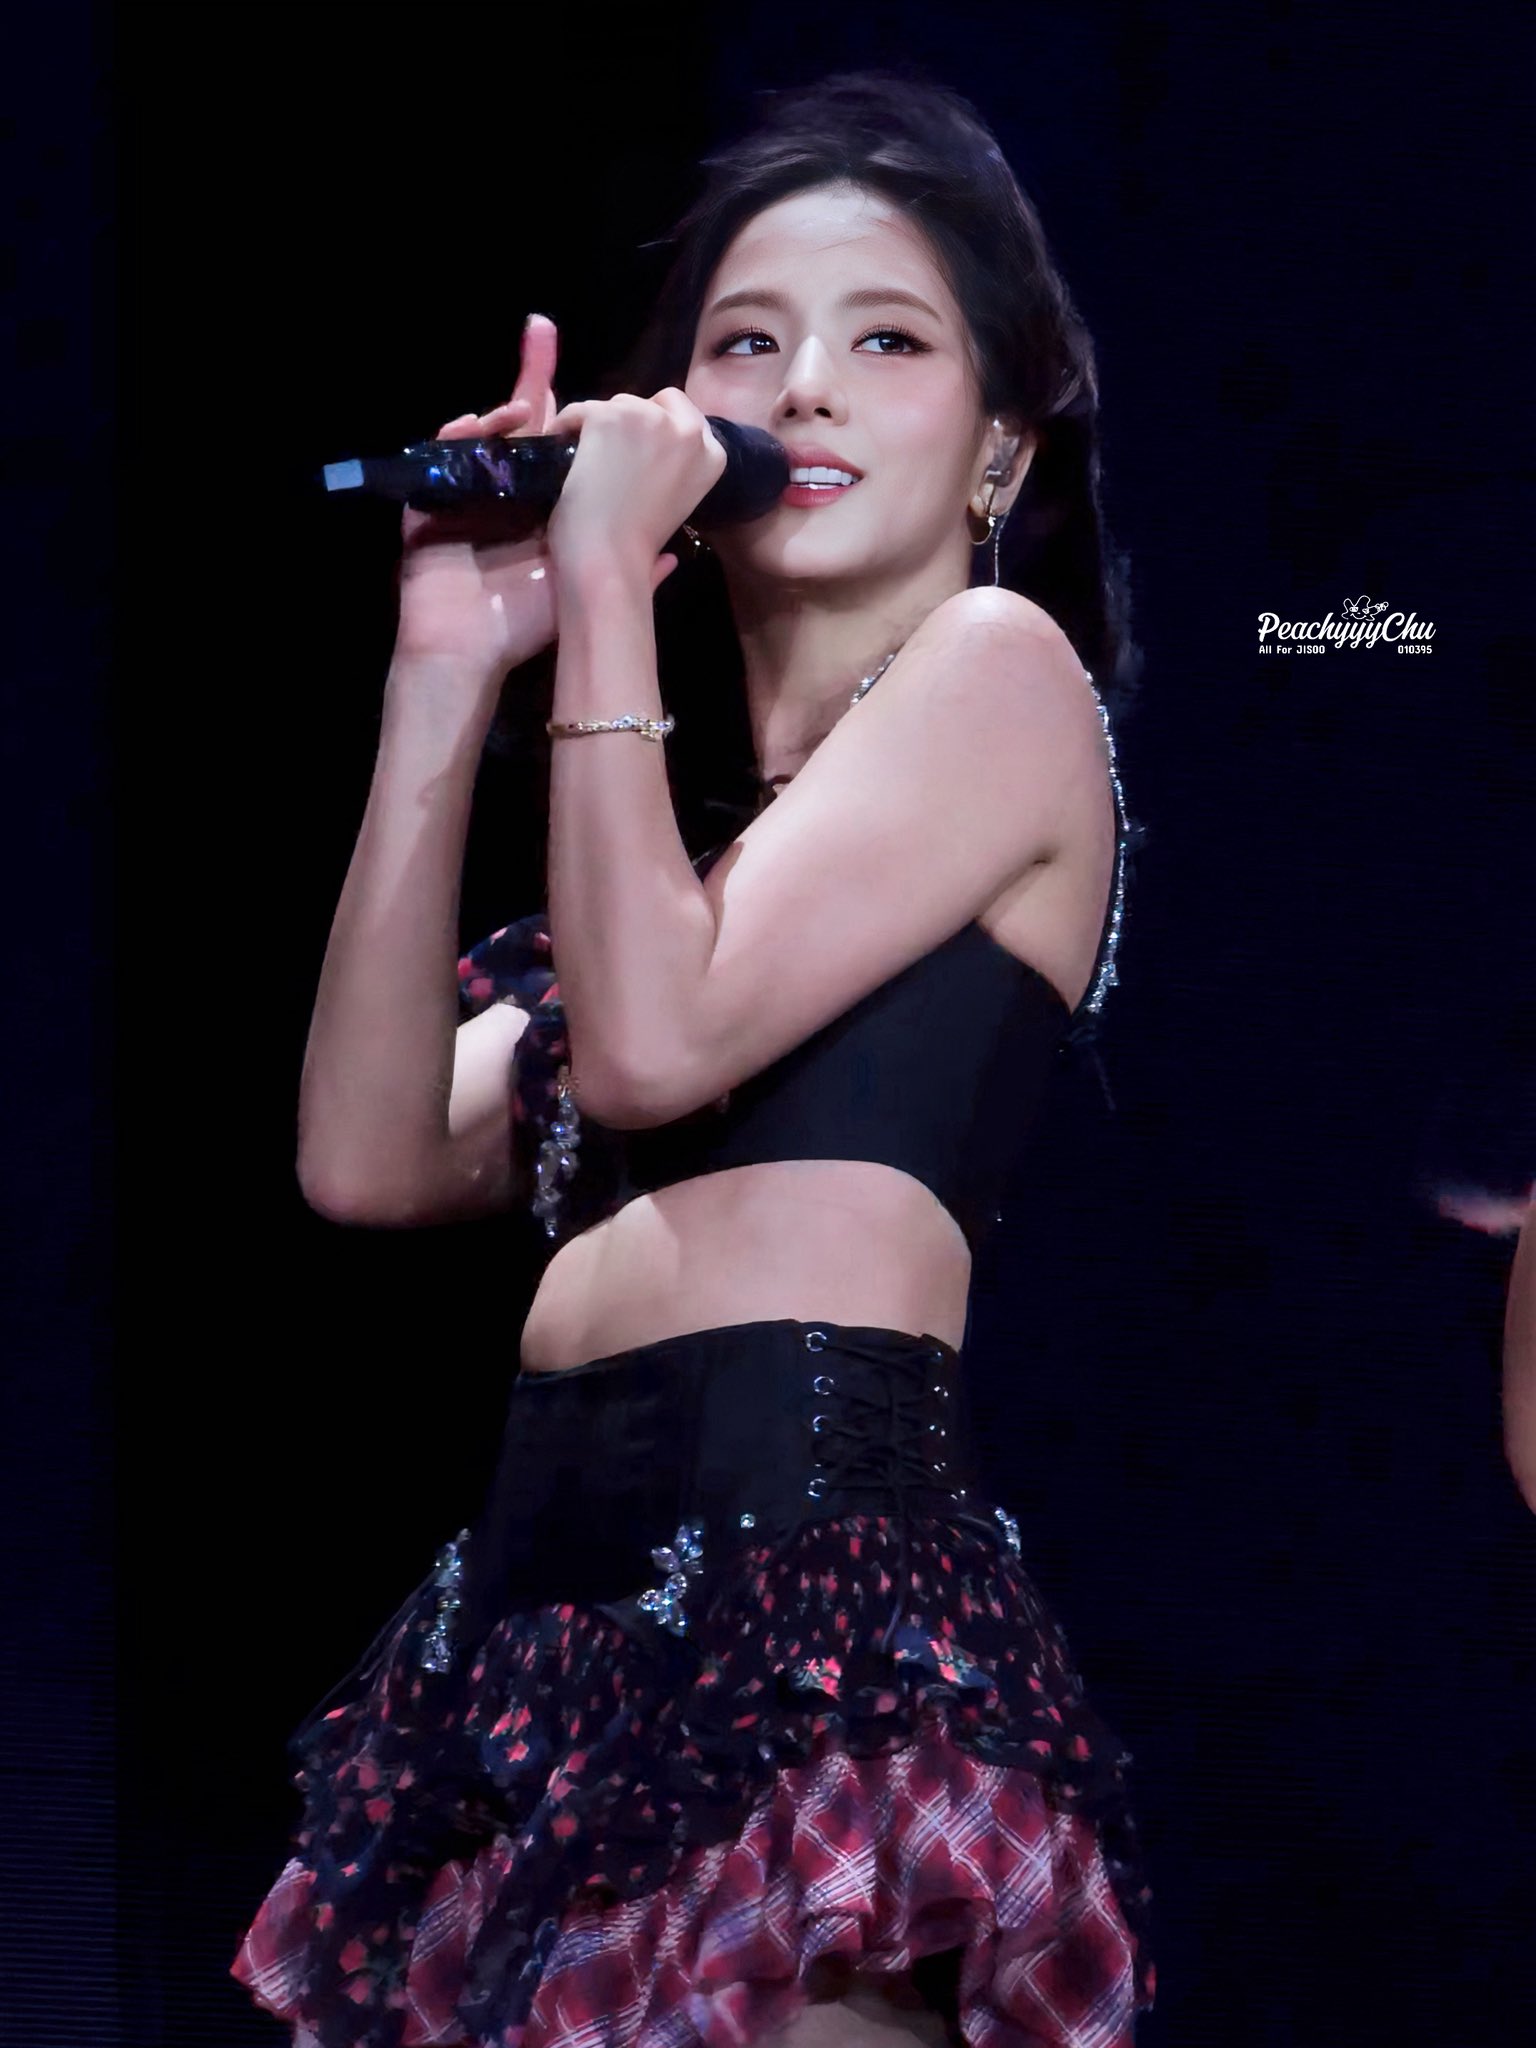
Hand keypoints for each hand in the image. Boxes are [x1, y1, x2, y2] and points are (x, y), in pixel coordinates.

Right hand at [392, 317, 679, 680]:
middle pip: (520, 427)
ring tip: (521, 408)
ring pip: (485, 435)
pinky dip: (457, 436)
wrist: (471, 651)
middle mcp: (505, 494)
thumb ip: (629, 569)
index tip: (596, 389)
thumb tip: (676, 554)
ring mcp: (466, 494)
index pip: (561, 451)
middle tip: (542, 335)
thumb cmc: (524, 624)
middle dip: (532, 383)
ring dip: (502, 414)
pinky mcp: (431, 502)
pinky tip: (477, 425)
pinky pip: (440, 455)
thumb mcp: (581, 589)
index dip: (575, 418)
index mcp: (542, 508)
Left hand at [543, 387, 727, 583]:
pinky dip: (566, 428)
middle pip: (653, 402)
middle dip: (631, 422)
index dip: (657, 430)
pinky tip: (562, 454)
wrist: (609, 561)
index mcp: (714, 455)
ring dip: (601, 426)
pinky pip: (580, 410)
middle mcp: (689, 430)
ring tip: (587, 464)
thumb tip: (658, 461)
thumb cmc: (639, 547)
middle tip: (610, 457)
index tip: (638, 452)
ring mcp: (650, 419)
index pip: (684, 415)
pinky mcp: (610, 416)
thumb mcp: (677, 503)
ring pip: (617, 404)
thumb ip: (679, 471)